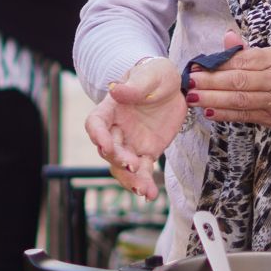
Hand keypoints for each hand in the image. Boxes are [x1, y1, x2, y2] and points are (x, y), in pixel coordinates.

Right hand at [84, 56, 185, 200]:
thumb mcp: (150, 75)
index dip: (97, 135)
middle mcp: (116, 129)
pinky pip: (143, 171)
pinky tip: (151, 195)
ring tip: (143, 190)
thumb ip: (134, 86)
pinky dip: (145, 184)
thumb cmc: (156, 75)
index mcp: (111, 108)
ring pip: (122, 166)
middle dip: (117, 159)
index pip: (96, 123)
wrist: (174, 87)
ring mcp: (130, 143)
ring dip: (130, 179)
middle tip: (132, 164)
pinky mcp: (146, 153)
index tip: (105, 145)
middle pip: (108, 149)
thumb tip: (115, 90)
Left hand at [191, 32, 270, 129]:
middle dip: (211, 82)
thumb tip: (227, 36)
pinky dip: (225, 114)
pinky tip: (209, 112)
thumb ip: (248, 51)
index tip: (198, 65)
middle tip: (190, 82)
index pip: (242, 61)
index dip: (218, 64)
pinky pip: (245, 116)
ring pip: (239, 100)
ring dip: (213, 99)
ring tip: (194, 97)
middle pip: (238, 80)